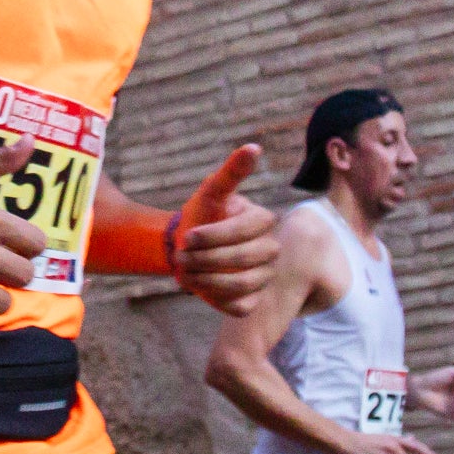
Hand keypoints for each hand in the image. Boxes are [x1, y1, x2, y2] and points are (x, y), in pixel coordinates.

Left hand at [168, 145, 276, 318]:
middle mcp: (271, 250)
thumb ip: (231, 172)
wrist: (187, 246)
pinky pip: (239, 306)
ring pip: (243, 285)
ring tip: (185, 271)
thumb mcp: (211, 191)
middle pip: (247, 260)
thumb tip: (254, 147)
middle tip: (182, 256)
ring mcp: (264, 277)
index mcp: (263, 220)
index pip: (245, 231)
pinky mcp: (252, 301)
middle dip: (208, 258)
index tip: (187, 236)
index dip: (214, 236)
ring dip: (207, 279)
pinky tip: (199, 284)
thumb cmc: (202, 214)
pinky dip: (215, 298)